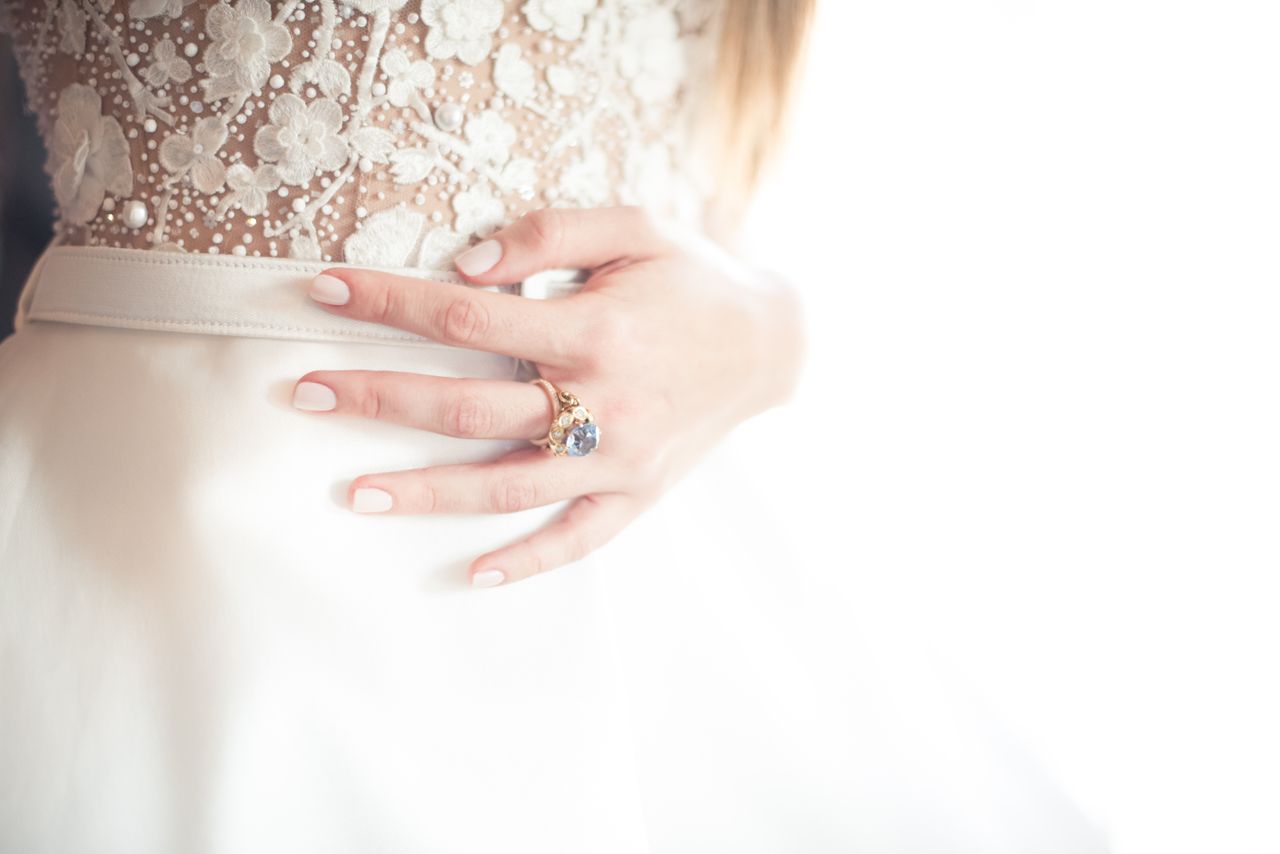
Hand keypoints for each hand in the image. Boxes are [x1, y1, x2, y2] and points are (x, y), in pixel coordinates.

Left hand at [293, 206, 805, 586]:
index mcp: (595, 331)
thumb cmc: (693, 278)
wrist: (771, 342)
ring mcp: (621, 459)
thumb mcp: (633, 228)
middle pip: (468, 410)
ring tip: (352, 494)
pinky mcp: (639, 493)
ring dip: (426, 494)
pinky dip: (528, 561)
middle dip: (380, 398)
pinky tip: (471, 573)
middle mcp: (603, 403)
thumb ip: (547, 234)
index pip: (467, 317)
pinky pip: (578, 540)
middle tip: (308, 395)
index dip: (389, 302)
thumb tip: (462, 262)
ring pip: (507, 487)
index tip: (323, 291)